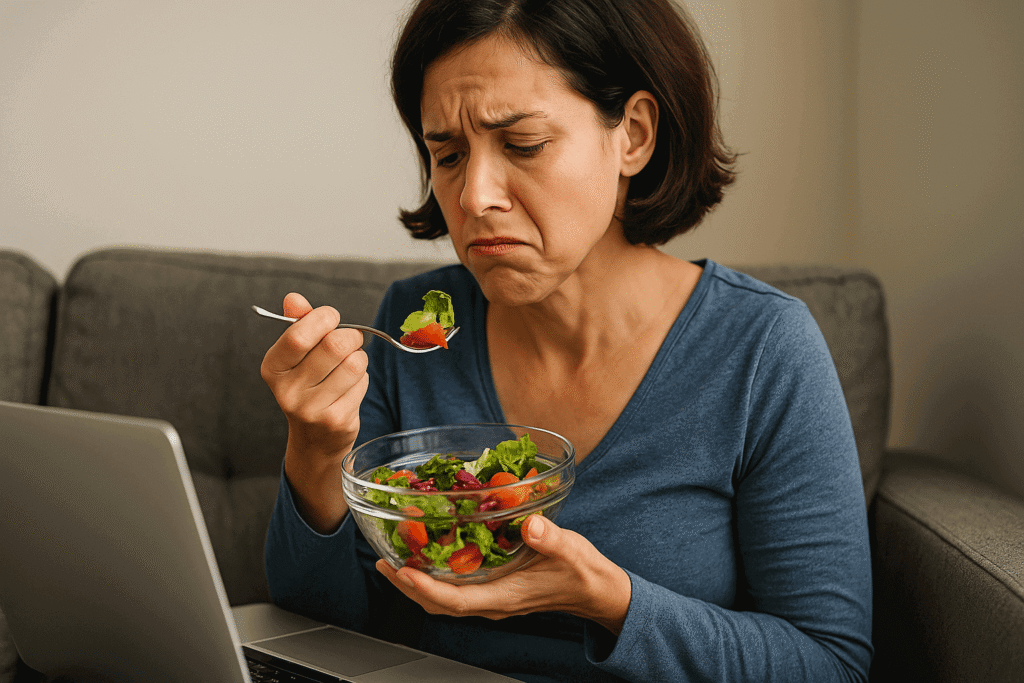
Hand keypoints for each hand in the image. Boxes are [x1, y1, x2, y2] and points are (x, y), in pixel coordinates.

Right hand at [260, 292, 368, 531]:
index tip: (332, 317)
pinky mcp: (337, 420)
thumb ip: (297, 324)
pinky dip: (362, 379)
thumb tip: (294, 298)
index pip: (298, 335)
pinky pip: (362, 383)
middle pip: (333, 345)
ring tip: (349, 365)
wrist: (314, 439)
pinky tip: (350, 388)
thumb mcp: (297, 356)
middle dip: (350, 336)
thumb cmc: (308, 386)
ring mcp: (312, 409)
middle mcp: (287, 391)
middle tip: (350, 340)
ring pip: (354, 364)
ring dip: (359, 358)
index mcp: (273, 368)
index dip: (322, 319)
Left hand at [376, 514, 631, 634]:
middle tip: (383, 562)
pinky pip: (455, 589)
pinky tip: (430, 554)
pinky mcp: (494, 589)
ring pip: (443, 599)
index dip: (425, 588)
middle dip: (408, 586)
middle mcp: (492, 602)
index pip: (455, 602)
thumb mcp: (572, 552)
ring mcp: (491, 598)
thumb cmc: (584, 574)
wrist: (597, 592)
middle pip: (438, 604)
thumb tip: (531, 525)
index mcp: (505, 596)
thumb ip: (551, 539)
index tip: (403, 571)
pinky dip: (436, 576)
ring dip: (417, 582)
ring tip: (395, 559)